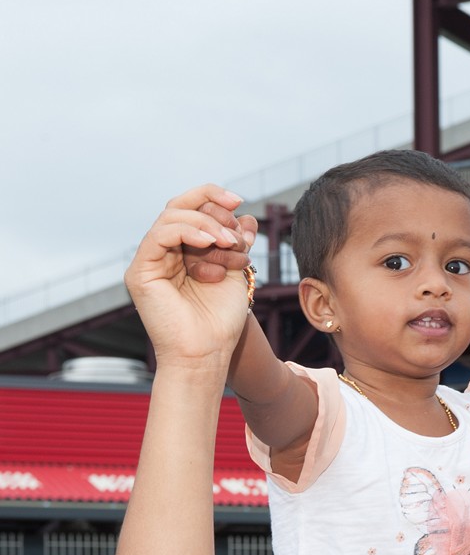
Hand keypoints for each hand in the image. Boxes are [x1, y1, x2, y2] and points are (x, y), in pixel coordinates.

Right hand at [123, 186, 257, 364]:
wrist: (207, 355)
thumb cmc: (220, 323)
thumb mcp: (235, 273)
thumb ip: (236, 244)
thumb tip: (246, 217)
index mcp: (182, 252)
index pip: (192, 211)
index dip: (213, 199)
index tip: (240, 202)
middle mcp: (163, 253)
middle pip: (178, 207)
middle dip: (209, 204)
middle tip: (235, 215)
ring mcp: (149, 261)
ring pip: (170, 218)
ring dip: (204, 224)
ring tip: (229, 241)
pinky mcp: (139, 272)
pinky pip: (160, 235)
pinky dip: (187, 231)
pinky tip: (210, 241)